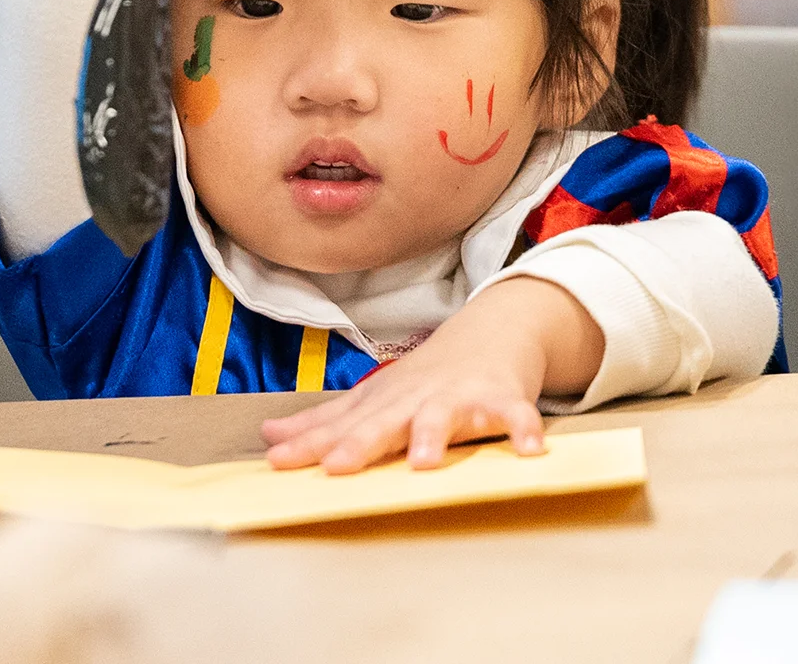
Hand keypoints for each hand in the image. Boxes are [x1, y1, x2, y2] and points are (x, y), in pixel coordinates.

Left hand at [260, 277, 605, 473]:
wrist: (491, 332)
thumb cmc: (425, 378)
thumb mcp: (372, 398)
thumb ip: (324, 422)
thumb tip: (268, 438)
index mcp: (382, 402)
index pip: (340, 425)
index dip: (309, 444)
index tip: (277, 462)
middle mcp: (415, 398)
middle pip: (383, 421)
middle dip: (360, 442)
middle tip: (337, 465)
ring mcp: (458, 397)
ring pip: (444, 417)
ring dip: (433, 435)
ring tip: (423, 462)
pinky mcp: (502, 398)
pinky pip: (516, 415)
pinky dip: (523, 428)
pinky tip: (529, 449)